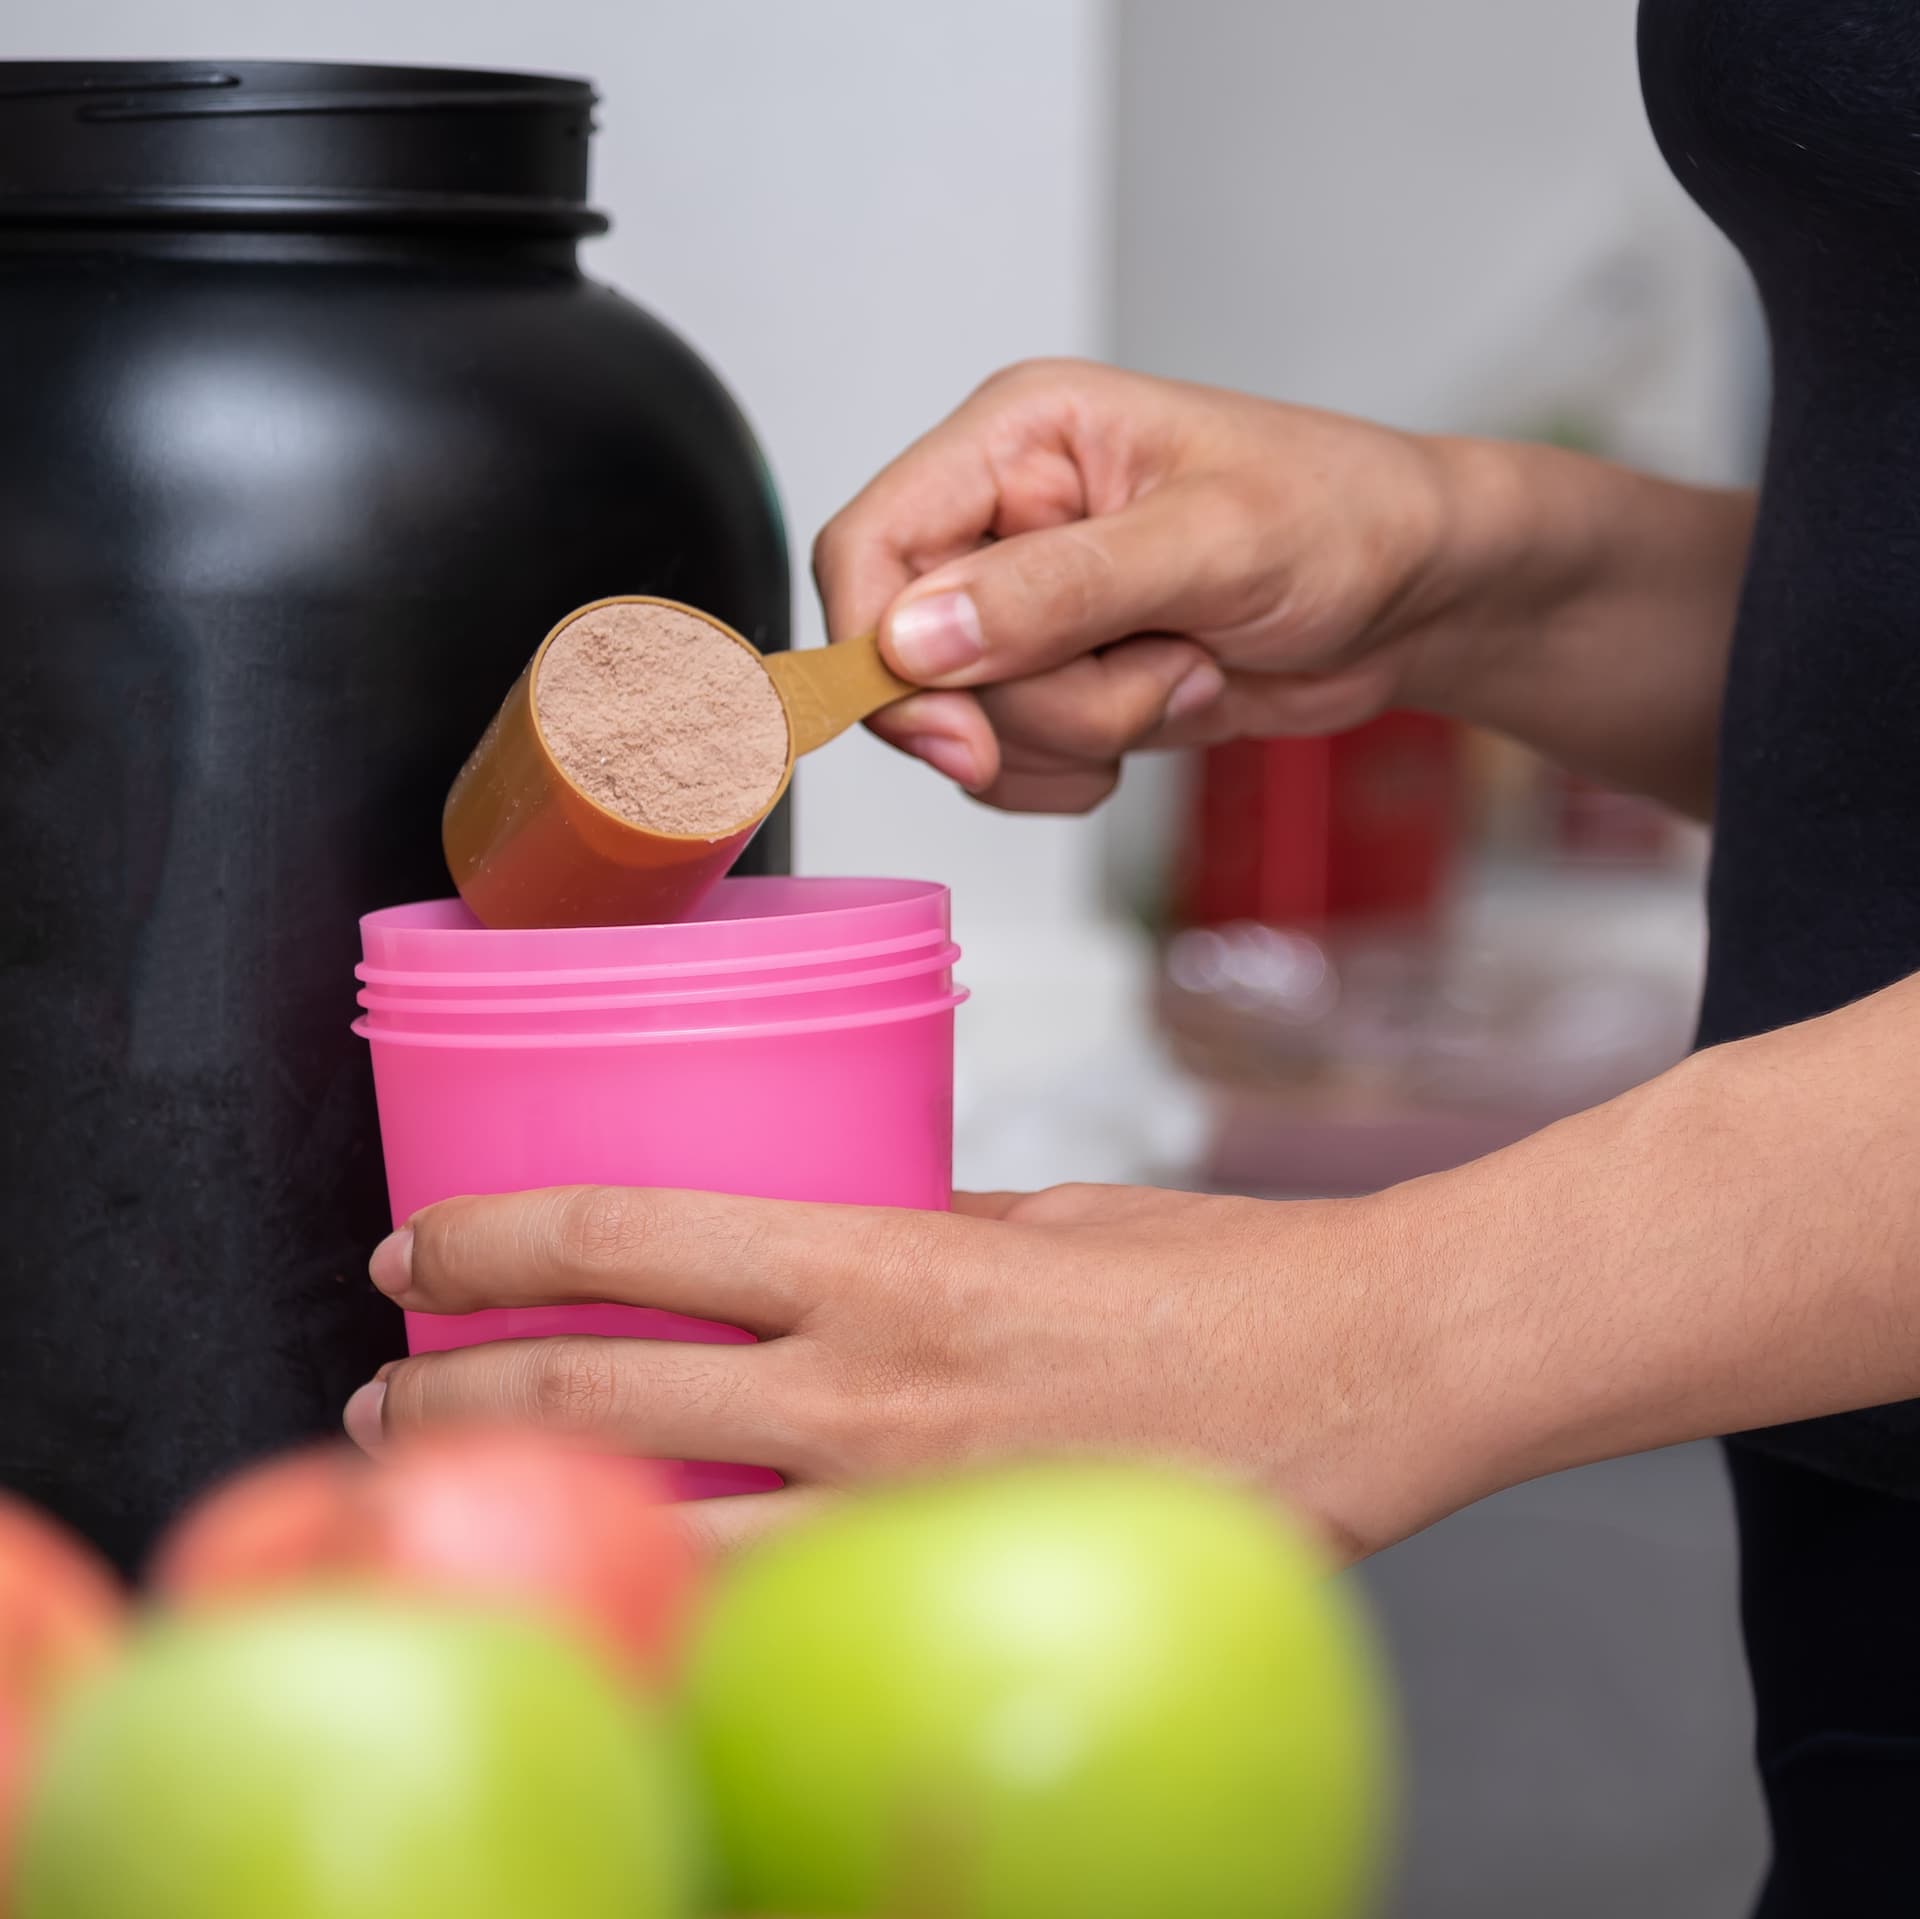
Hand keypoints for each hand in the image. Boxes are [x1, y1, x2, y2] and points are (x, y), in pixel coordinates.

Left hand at [345, 1182, 1479, 1559]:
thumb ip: (908, 1240)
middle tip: (384, 1391)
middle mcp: (872, 1389)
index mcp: (889, 1262)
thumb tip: (811, 1266)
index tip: (418, 1247)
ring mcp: (906, 1510)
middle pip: (598, 1387)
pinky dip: (681, 1583)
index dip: (495, 1238)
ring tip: (453, 1488)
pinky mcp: (957, 1589)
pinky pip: (778, 1606)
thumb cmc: (1218, 1276)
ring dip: (535, 1501)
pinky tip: (638, 1573)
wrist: (1366, 1376)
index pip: (633, 1233)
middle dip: (455, 1390)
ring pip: (654, 1525)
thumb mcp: (1039, 1218)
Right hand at [814, 357, 1498, 811]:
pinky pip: (1008, 766)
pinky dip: (1078, 770)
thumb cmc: (1343, 521)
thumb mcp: (1211, 544)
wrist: (1415, 596)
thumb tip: (915, 637)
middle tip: (1154, 670)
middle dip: (1031, 705)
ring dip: (1079, 734)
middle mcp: (1002, 519)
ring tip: (1182, 671)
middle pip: (911, 661)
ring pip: (964, 727)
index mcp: (1017, 439)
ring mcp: (1024, 609)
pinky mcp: (1054, 681)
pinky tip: (1163, 710)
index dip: (880, 652)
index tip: (956, 733)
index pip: (867, 548)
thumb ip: (1057, 590)